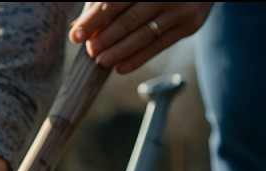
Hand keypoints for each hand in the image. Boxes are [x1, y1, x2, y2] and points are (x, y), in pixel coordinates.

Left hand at [69, 2, 212, 73]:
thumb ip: (104, 2)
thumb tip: (77, 27)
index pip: (114, 2)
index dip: (93, 20)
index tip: (75, 36)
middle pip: (129, 20)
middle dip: (105, 38)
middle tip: (89, 51)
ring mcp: (180, 9)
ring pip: (144, 35)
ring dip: (119, 51)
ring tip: (101, 62)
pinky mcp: (190, 25)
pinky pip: (160, 45)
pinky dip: (138, 58)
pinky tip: (120, 68)